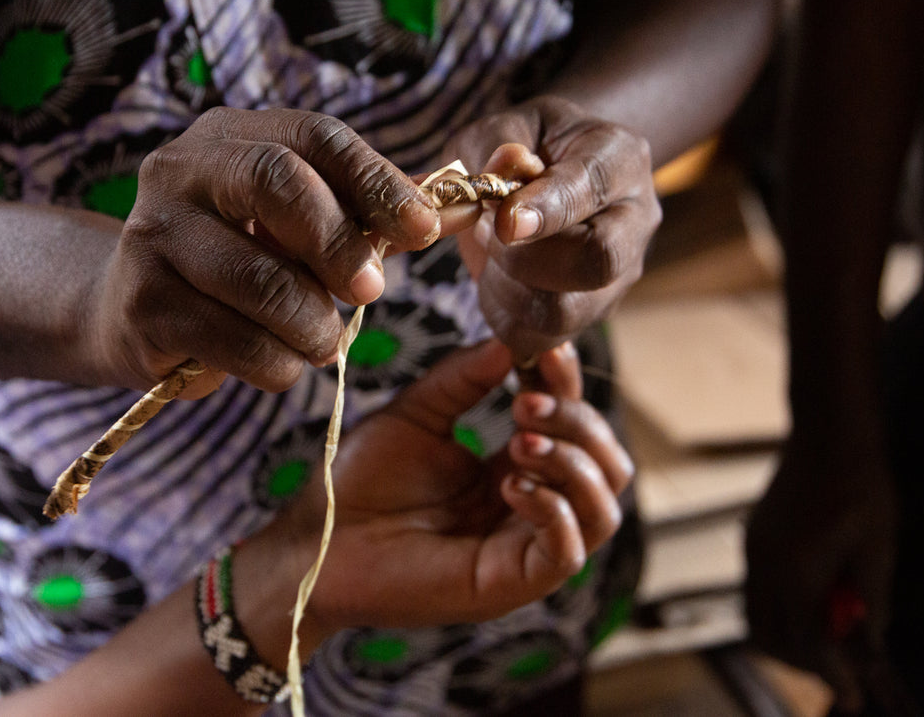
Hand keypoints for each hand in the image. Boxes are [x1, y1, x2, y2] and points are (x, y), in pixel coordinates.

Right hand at [89, 108, 440, 393]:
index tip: (425, 231)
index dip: (378, 182)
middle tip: (373, 291)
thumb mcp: (295, 226)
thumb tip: (461, 210)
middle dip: (339, 242)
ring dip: (312, 322)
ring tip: (326, 341)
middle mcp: (182, 170)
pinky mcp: (142, 303)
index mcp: (231, 136)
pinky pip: (232, 340)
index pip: (317, 138)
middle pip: (275, 183)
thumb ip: (365, 216)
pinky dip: (276, 363)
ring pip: (258, 277)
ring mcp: (152, 234)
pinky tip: (282, 363)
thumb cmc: (234, 261)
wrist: (125, 309)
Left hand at [246, 339, 632, 642]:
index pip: (574, 424)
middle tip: (526, 402)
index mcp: (512, 467)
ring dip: (574, 464)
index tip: (544, 350)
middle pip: (606, 465)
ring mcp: (523, 548)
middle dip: (577, 422)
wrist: (317, 542)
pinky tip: (511, 483)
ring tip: (520, 440)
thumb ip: (463, 378)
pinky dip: (554, 510)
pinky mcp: (510, 583)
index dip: (568, 383)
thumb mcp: (416, 414)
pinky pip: (568, 553)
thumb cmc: (359, 482)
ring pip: (603, 509)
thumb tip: (511, 340)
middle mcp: (529, 508)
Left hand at [442, 96, 660, 358]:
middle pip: (597, 262)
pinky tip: (495, 280)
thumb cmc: (527, 145)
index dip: (548, 210)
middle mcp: (634, 219)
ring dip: (508, 289)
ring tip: (488, 252)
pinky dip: (505, 315)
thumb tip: (500, 170)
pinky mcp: (592, 311)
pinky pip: (543, 338)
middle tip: (487, 231)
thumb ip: (494, 145)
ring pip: (566, 312)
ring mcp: (620, 273)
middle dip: (525, 258)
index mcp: (619, 158)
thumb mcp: (503, 126)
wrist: (551, 171)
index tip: (504, 222)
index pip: (592, 190)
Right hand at [745, 422, 897, 711]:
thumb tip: (869, 647)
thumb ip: (871, 602)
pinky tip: (816, 599)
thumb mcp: (879, 548)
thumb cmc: (862, 486)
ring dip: (789, 637)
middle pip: (768, 638)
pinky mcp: (753, 537)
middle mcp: (765, 564)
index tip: (853, 698)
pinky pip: (758, 590)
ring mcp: (753, 550)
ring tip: (829, 637)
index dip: (832, 676)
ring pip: (756, 616)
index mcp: (797, 570)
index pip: (808, 643)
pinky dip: (782, 609)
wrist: (828, 431)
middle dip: (803, 662)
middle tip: (841, 668)